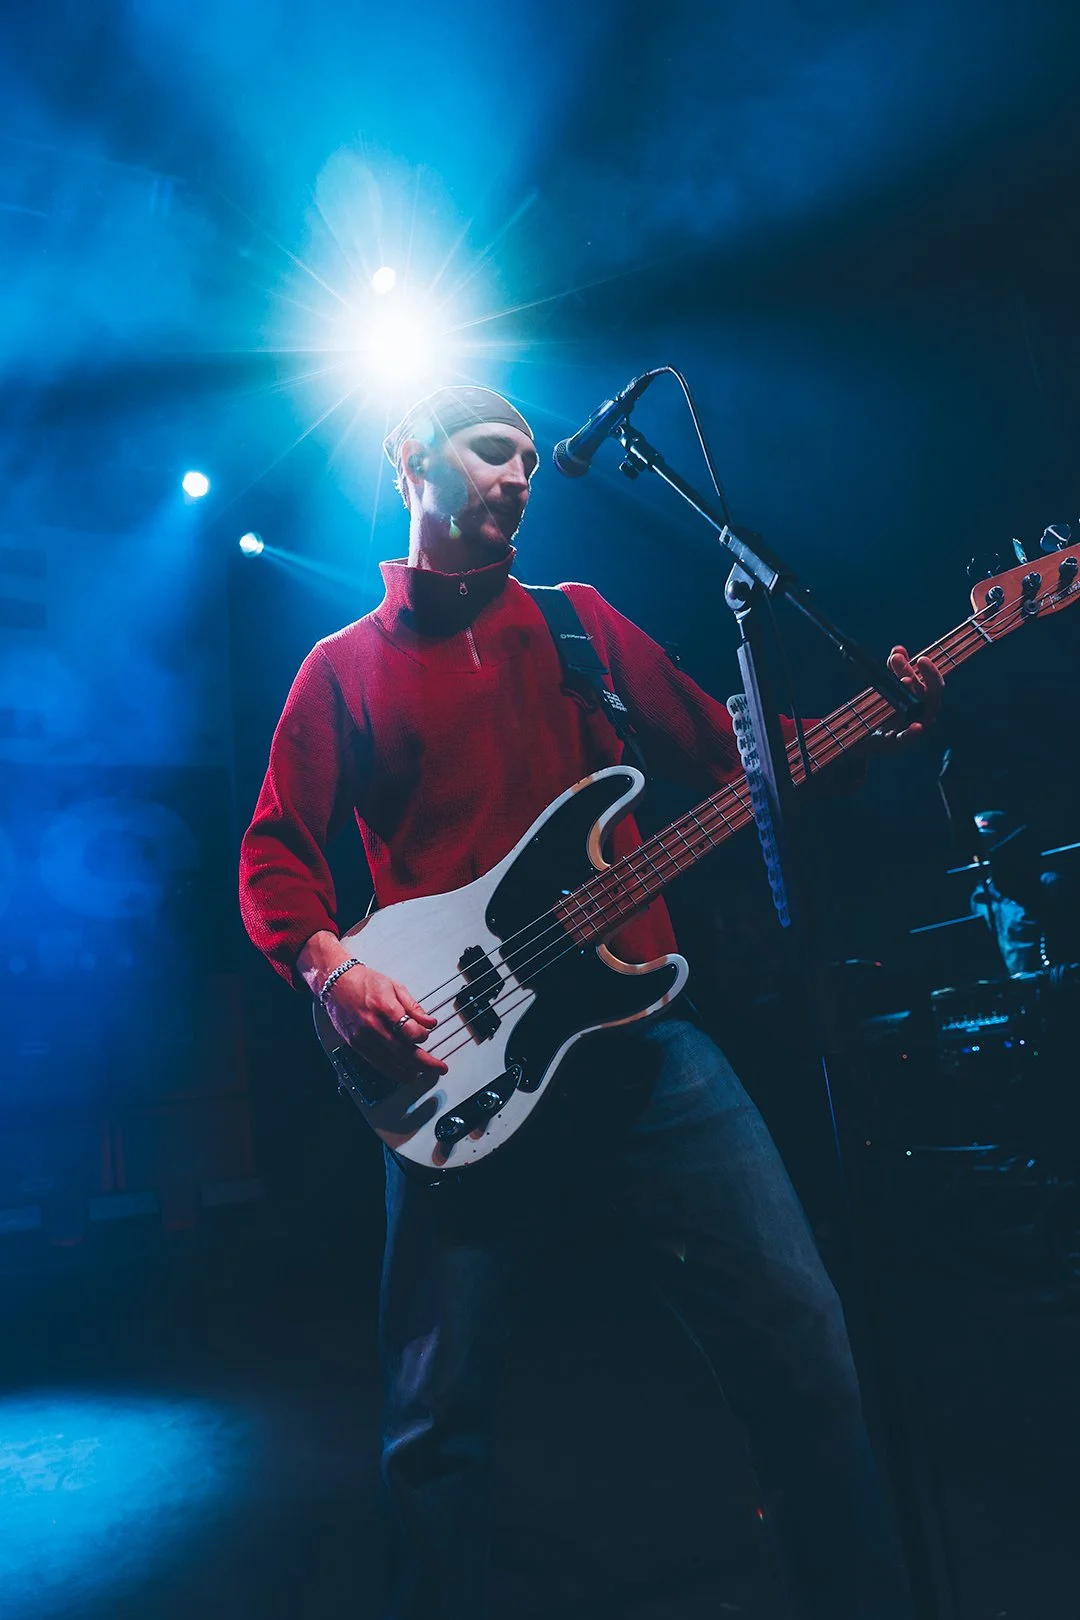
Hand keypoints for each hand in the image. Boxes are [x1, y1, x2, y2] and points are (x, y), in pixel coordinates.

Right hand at [323, 963, 446, 1084]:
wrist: (337, 983)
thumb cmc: (365, 982)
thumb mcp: (394, 987)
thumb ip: (413, 1007)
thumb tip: (429, 1023)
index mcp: (384, 1006)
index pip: (408, 1030)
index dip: (422, 1035)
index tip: (427, 1034)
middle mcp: (372, 1024)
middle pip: (402, 1050)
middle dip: (424, 1062)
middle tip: (439, 1067)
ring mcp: (362, 1037)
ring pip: (390, 1061)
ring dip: (410, 1071)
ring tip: (425, 1074)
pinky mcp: (355, 1044)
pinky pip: (376, 1062)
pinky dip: (392, 1070)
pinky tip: (404, 1073)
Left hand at [865, 645, 943, 752]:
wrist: (869, 736)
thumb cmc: (888, 708)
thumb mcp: (891, 686)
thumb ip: (896, 668)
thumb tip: (898, 649)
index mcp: (925, 697)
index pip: (933, 682)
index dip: (929, 670)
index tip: (920, 658)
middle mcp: (925, 712)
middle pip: (929, 694)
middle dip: (919, 676)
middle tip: (899, 660)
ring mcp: (915, 727)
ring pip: (923, 714)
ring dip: (915, 696)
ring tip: (905, 680)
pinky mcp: (901, 742)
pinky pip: (910, 738)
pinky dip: (914, 732)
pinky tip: (916, 726)